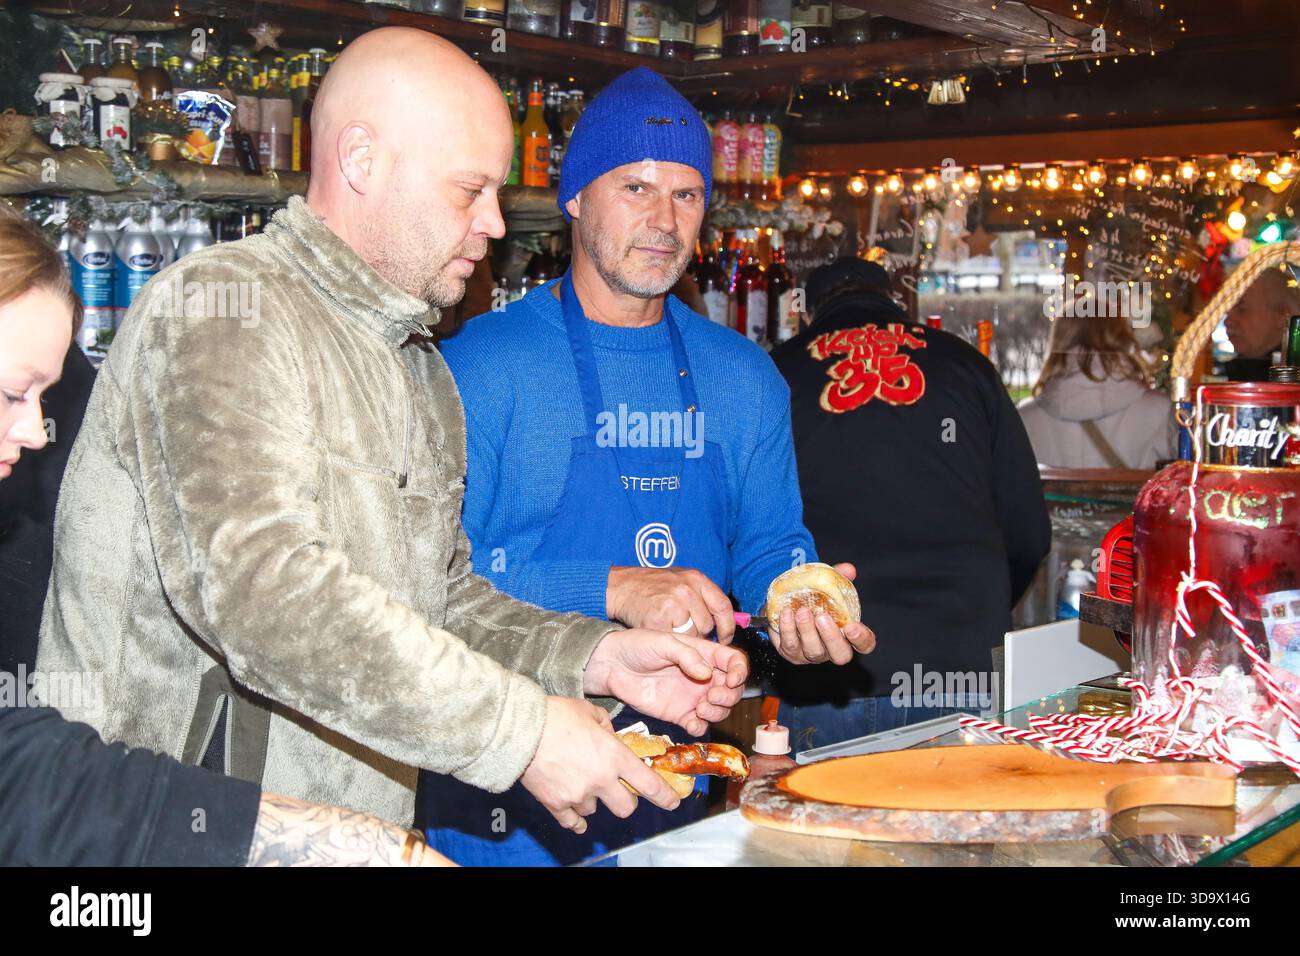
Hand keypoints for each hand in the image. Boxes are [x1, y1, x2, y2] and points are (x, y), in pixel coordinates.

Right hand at [520, 696, 680, 833]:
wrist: (520, 729)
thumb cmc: (555, 715)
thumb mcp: (588, 711)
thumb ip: (605, 725)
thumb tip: (608, 733)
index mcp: (614, 755)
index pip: (648, 783)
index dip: (664, 796)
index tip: (671, 801)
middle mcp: (601, 779)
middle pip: (626, 807)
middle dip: (624, 801)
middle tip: (616, 791)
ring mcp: (578, 795)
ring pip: (595, 811)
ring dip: (592, 800)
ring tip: (579, 782)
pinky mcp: (556, 804)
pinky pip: (572, 822)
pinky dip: (574, 819)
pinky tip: (574, 811)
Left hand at [584, 629, 747, 735]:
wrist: (612, 666)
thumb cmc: (636, 646)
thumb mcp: (663, 643)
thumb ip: (687, 656)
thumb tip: (707, 673)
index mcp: (703, 654)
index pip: (734, 662)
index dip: (739, 672)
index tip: (731, 679)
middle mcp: (702, 676)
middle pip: (732, 690)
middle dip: (729, 695)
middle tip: (711, 695)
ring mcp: (692, 697)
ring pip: (720, 709)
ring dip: (717, 712)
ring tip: (700, 708)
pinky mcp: (679, 714)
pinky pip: (699, 725)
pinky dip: (701, 727)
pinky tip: (692, 722)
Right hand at [607, 566, 736, 642]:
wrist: (620, 585)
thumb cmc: (650, 584)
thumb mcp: (680, 579)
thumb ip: (702, 595)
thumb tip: (724, 619)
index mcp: (696, 579)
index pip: (723, 606)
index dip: (727, 626)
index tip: (725, 637)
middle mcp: (687, 590)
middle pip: (707, 625)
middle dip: (699, 633)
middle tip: (686, 630)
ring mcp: (673, 605)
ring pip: (692, 635)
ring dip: (684, 638)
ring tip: (671, 628)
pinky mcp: (659, 620)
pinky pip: (673, 640)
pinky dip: (668, 640)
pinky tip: (660, 631)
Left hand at [771, 563, 876, 665]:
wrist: (786, 601)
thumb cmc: (814, 597)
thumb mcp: (828, 585)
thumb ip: (840, 577)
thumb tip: (848, 569)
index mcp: (848, 634)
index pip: (865, 644)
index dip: (861, 639)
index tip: (851, 626)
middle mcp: (832, 649)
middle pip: (840, 655)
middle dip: (831, 637)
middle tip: (823, 617)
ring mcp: (812, 653)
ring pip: (813, 651)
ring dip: (807, 630)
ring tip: (802, 611)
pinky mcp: (791, 652)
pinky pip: (790, 645)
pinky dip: (788, 629)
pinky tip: (786, 613)